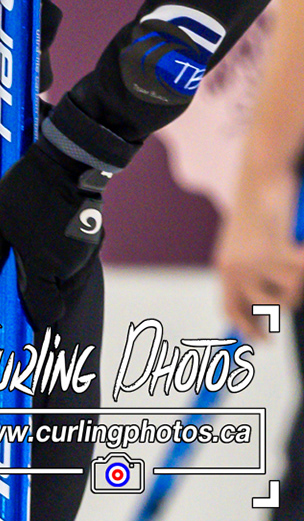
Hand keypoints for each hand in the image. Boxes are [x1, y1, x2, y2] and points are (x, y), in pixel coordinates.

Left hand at [0, 138, 108, 331]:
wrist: (67, 163)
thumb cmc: (26, 191)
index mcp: (44, 266)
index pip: (44, 311)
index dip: (32, 318)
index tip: (19, 319)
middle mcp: (70, 267)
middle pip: (57, 299)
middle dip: (40, 295)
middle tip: (20, 278)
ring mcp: (86, 255)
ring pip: (69, 282)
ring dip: (52, 278)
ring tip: (32, 254)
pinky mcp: (94, 242)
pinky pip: (78, 265)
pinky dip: (64, 263)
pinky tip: (49, 241)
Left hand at [216, 169, 303, 337]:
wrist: (261, 177)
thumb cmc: (260, 210)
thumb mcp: (249, 245)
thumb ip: (253, 273)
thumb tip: (269, 309)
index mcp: (225, 268)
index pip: (231, 309)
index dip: (246, 329)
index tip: (262, 342)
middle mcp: (235, 270)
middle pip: (271, 307)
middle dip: (288, 298)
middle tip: (293, 275)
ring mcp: (255, 264)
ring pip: (294, 289)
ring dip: (299, 271)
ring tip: (291, 246)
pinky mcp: (276, 253)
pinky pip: (303, 269)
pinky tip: (300, 241)